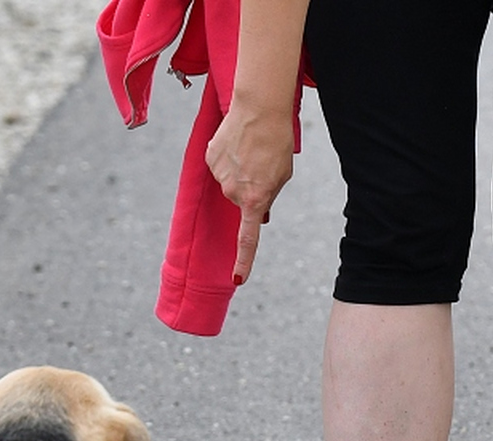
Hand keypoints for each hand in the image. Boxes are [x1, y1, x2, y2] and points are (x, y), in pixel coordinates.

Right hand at [205, 101, 294, 284]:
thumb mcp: (281, 176)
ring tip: (251, 150)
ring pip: (230, 183)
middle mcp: (233, 192)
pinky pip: (221, 166)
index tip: (237, 279)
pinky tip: (239, 144)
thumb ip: (269, 198)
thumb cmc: (277, 143)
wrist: (259, 109)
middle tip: (263, 166)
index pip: (248, 238)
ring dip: (241, 171)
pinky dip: (229, 158)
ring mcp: (219, 175)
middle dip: (252, 189)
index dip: (244, 260)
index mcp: (255, 200)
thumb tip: (259, 215)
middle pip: (242, 200)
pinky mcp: (210, 158)